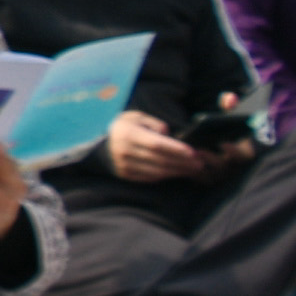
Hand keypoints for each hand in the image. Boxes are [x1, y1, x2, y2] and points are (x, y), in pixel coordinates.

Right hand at [100, 108, 232, 183]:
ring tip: (192, 169)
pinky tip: (176, 172)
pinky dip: (166, 176)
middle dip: (182, 162)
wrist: (97, 142)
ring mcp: (125, 165)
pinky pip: (150, 178)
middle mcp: (125, 151)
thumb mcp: (136, 117)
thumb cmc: (122, 126)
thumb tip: (169, 135)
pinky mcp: (125, 175)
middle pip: (160, 160)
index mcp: (128, 134)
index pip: (156, 144)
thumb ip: (155, 124)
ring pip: (157, 172)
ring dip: (177, 171)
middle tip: (199, 163)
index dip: (176, 149)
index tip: (192, 152)